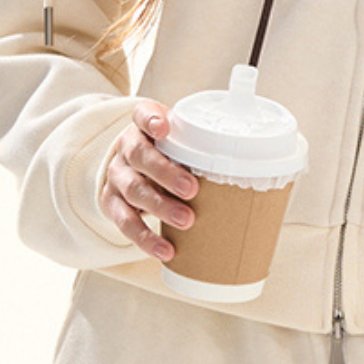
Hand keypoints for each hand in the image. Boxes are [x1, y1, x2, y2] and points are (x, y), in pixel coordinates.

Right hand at [97, 101, 199, 259]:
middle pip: (140, 156)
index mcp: (143, 127)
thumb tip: (252, 169)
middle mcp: (126, 148)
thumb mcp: (179, 142)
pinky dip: (145, 238)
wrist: (131, 169)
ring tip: (186, 220)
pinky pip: (125, 222)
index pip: (142, 114)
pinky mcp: (111, 203)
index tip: (164, 128)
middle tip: (192, 189)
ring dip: (160, 206)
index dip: (151, 120)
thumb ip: (202, 147)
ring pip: (133, 189)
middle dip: (166, 173)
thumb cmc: (167, 156)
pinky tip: (165, 250)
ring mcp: (116, 176)